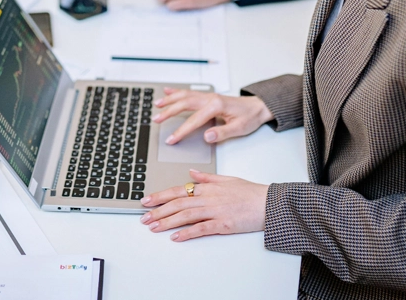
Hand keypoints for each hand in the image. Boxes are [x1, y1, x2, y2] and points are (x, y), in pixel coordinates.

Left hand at [139, 170, 268, 241]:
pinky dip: (187, 232)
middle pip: (177, 203)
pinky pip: (201, 228)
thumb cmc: (249, 192)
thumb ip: (206, 177)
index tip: (147, 200)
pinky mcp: (223, 224)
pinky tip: (176, 237)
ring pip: (185, 215)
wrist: (268, 203)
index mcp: (207, 187)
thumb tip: (191, 173)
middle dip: (158, 210)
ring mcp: (214, 211)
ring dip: (167, 221)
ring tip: (154, 227)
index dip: (160, 196)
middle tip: (144, 217)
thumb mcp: (226, 179)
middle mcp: (207, 197)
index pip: (178, 190)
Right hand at [153, 88, 272, 144]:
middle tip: (156, 119)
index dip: (181, 131)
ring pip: (184, 96)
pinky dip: (177, 91)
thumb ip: (222, 133)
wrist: (258, 106)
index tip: (172, 139)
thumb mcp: (239, 129)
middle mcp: (210, 98)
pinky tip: (168, 91)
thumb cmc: (249, 117)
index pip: (194, 120)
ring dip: (170, 99)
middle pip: (184, 104)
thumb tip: (206, 137)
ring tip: (157, 105)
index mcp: (216, 106)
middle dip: (169, 112)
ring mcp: (208, 96)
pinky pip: (189, 92)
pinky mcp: (207, 96)